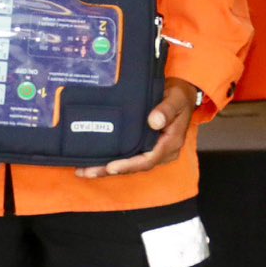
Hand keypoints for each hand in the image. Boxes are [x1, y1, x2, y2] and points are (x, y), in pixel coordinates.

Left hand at [81, 81, 197, 177]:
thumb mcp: (176, 99)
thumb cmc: (178, 96)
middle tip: (87, 171)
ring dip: (106, 169)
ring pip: (129, 165)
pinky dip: (111, 160)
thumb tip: (154, 122)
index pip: (148, 160)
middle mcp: (162, 152)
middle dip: (110, 170)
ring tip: (84, 170)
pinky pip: (128, 157)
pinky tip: (93, 161)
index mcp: (170, 143)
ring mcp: (153, 151)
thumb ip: (166, 110)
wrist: (181, 95)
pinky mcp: (145, 147)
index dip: (129, 165)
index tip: (111, 167)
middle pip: (135, 167)